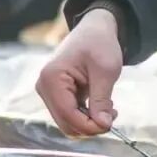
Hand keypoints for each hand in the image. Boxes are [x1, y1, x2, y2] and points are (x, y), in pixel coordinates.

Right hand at [35, 7, 122, 136]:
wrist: (94, 30)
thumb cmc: (99, 44)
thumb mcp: (105, 71)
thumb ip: (102, 100)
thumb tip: (103, 125)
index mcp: (52, 78)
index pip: (67, 114)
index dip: (89, 126)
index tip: (110, 125)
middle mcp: (44, 87)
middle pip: (65, 123)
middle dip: (90, 126)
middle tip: (112, 117)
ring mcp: (48, 92)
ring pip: (68, 123)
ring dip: (89, 123)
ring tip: (109, 109)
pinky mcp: (56, 96)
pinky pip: (70, 116)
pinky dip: (86, 117)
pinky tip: (101, 107)